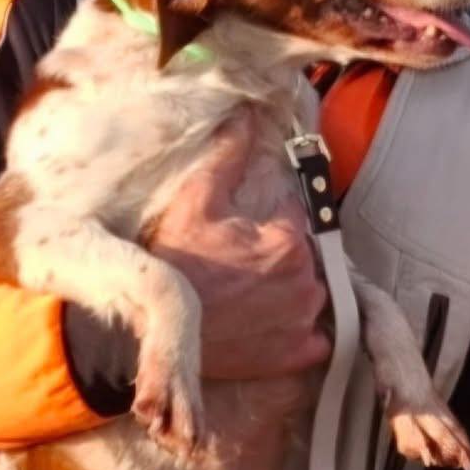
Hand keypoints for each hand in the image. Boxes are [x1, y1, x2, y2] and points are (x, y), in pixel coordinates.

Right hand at [148, 115, 331, 379]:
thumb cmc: (172, 264)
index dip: (271, 221)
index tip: (245, 232)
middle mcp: (306, 281)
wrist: (151, 334)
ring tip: (252, 294)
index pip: (297, 216)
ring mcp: (304, 322)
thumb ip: (229, 155)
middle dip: (282, 255)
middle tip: (242, 265)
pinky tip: (271, 323)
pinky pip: (318, 338)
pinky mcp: (296, 356)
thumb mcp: (194, 201)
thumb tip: (246, 114)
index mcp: (288, 241)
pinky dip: (302, 331)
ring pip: (314, 294)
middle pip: (307, 256)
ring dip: (292, 291)